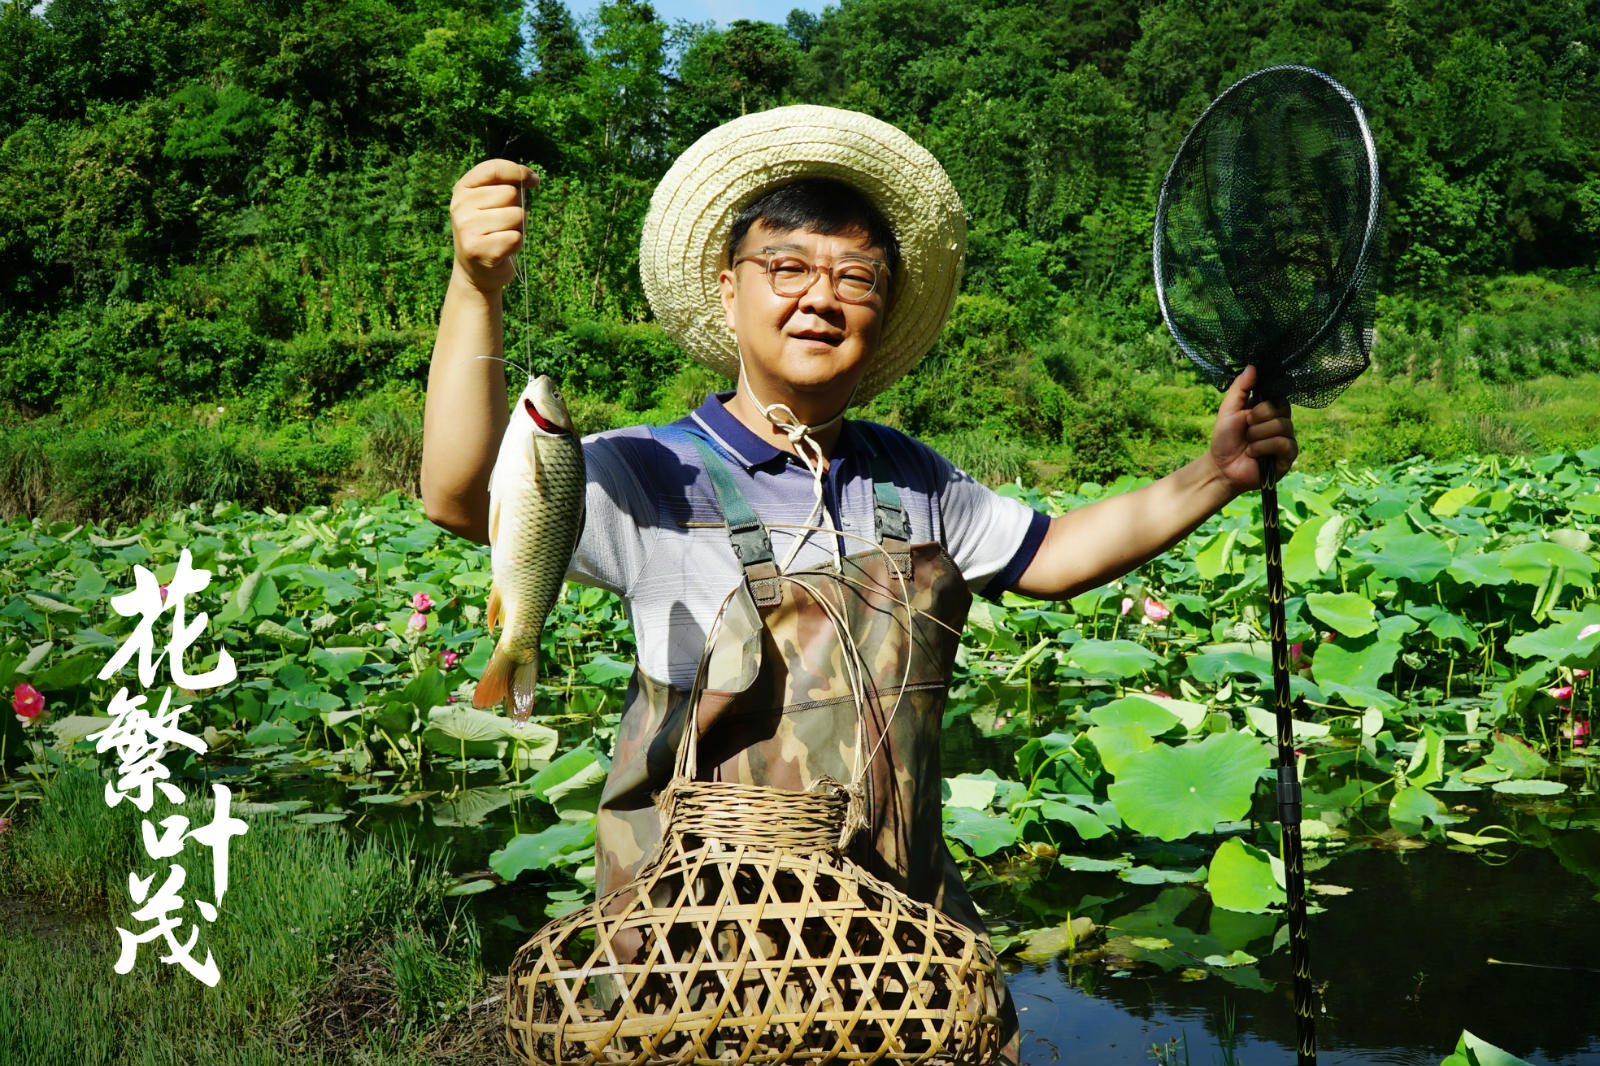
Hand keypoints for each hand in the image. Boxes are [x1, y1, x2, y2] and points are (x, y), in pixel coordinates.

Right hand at [450, 159, 536, 293]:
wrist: (476, 271)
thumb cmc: (492, 231)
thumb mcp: (495, 202)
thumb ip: (510, 184)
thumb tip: (532, 178)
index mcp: (463, 189)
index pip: (494, 168)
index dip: (518, 171)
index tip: (533, 180)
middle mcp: (460, 206)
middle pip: (510, 193)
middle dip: (516, 208)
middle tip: (503, 224)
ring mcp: (467, 228)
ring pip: (517, 215)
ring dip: (518, 228)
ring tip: (502, 237)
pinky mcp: (479, 250)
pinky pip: (516, 237)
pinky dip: (517, 245)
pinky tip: (503, 250)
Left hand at [1208, 365, 1298, 492]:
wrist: (1221, 467)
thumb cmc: (1225, 439)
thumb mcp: (1229, 409)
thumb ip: (1240, 388)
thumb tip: (1252, 366)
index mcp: (1269, 409)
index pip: (1279, 394)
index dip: (1265, 400)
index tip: (1250, 408)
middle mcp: (1281, 422)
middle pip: (1281, 408)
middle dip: (1257, 417)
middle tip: (1246, 427)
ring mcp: (1286, 439)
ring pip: (1282, 426)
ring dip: (1257, 435)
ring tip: (1248, 443)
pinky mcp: (1288, 456)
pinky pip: (1283, 443)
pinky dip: (1263, 447)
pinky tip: (1253, 454)